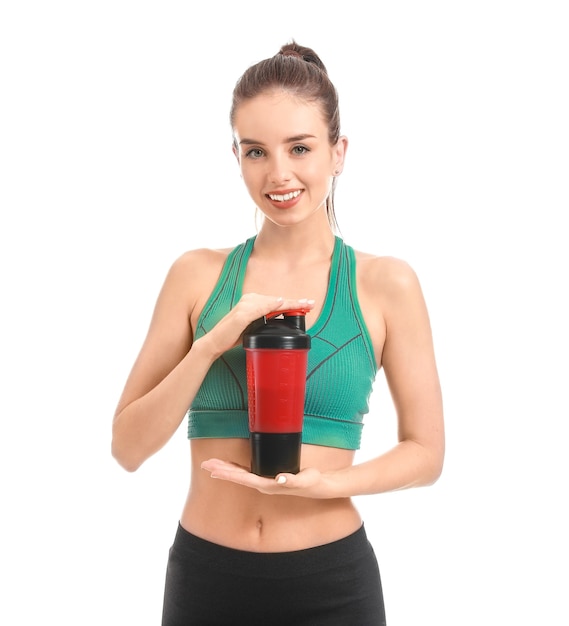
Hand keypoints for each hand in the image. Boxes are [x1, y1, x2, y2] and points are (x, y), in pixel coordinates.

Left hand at [201, 458, 326, 497]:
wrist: (320, 487)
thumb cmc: (313, 482)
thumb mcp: (305, 480)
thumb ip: (293, 480)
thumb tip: (279, 479)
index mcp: (268, 485)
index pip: (244, 478)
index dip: (229, 473)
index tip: (214, 470)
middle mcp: (263, 484)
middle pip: (238, 476)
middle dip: (221, 470)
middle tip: (205, 464)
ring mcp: (265, 480)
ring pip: (240, 474)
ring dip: (226, 469)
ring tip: (211, 464)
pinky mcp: (269, 475)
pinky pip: (248, 471)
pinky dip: (237, 467)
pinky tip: (230, 465)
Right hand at [203, 293, 314, 357]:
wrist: (215, 343)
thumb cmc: (233, 336)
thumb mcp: (253, 328)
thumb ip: (264, 321)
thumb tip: (279, 320)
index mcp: (253, 302)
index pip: (276, 302)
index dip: (292, 303)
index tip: (307, 304)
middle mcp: (250, 300)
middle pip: (277, 300)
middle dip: (295, 302)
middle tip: (311, 303)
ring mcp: (245, 305)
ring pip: (272, 302)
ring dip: (288, 303)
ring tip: (303, 305)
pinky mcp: (241, 314)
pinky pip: (260, 308)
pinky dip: (271, 305)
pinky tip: (281, 303)